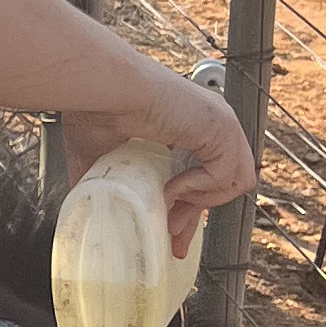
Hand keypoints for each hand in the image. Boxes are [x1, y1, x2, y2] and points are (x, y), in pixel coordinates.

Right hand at [62, 69, 256, 245]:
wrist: (101, 90)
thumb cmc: (95, 109)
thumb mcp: (101, 158)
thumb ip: (107, 182)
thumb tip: (89, 209)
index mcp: (188, 124)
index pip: (206, 173)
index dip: (190, 207)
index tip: (172, 234)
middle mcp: (211, 122)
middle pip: (224, 182)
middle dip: (196, 214)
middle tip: (172, 236)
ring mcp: (221, 123)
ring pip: (236, 181)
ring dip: (200, 201)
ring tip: (167, 202)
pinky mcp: (222, 127)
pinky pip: (227, 176)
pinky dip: (200, 189)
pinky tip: (170, 186)